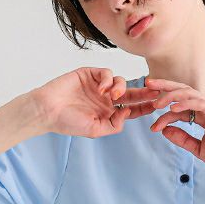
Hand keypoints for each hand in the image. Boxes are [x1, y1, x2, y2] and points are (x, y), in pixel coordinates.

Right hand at [32, 66, 157, 138]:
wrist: (48, 110)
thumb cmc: (68, 122)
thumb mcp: (96, 130)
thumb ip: (114, 125)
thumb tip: (128, 112)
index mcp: (108, 112)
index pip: (131, 109)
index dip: (143, 107)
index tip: (156, 106)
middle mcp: (105, 99)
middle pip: (130, 93)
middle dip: (143, 92)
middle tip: (155, 91)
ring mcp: (98, 86)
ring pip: (120, 81)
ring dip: (120, 87)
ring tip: (113, 95)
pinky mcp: (89, 74)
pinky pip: (106, 73)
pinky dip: (108, 79)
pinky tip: (102, 89)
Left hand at [138, 77, 204, 174]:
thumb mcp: (198, 149)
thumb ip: (182, 139)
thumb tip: (164, 131)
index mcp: (203, 115)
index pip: (179, 106)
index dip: (163, 112)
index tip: (151, 124)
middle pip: (183, 91)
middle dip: (164, 87)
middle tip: (146, 86)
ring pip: (190, 94)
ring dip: (171, 96)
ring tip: (156, 103)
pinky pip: (200, 104)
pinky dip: (186, 103)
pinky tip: (173, 107)